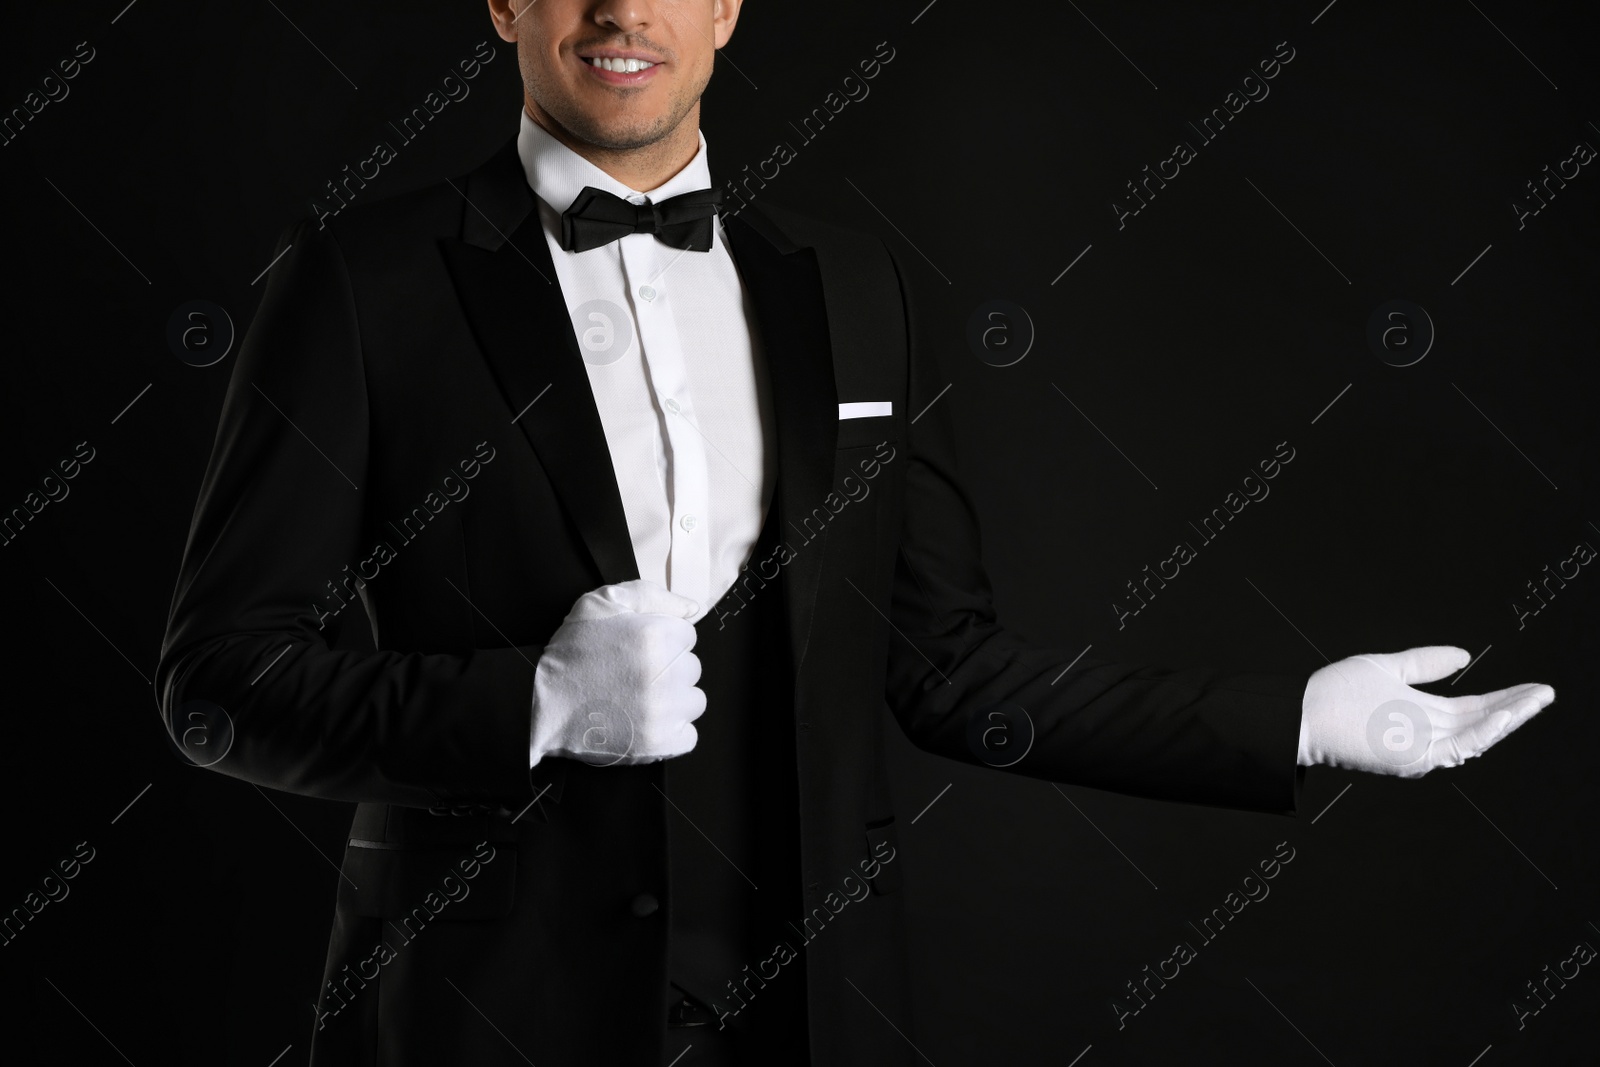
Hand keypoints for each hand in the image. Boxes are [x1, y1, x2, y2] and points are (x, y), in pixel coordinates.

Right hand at [530, 579, 704, 766]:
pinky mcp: (659, 743)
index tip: (640, 650)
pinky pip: (688, 735)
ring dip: (674, 700)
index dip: (663, 639)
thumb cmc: (570, 654)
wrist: (539, 706)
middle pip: (692, 668)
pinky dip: (671, 731)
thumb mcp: (601, 603)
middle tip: (635, 675)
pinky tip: (645, 722)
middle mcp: (665, 673)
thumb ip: (651, 595)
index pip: (687, 635)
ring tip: (640, 699)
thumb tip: (692, 608)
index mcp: (655, 636)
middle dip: (669, 669)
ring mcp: (663, 712)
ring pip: (694, 701)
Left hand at [1298, 645, 1553, 776]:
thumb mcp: (1388, 670)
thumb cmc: (1335, 694)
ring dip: (1510, 719)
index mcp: (1425, 715)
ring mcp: (1422, 748)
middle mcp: (1428, 736)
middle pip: (1484, 724)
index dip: (1507, 698)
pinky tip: (1506, 714)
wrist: (1301, 712)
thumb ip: (1424, 664)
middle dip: (1518, 709)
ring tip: (1536, 700)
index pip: (1476, 709)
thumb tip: (1463, 654)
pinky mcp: (1412, 757)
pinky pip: (1457, 748)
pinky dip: (1484, 733)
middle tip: (1547, 693)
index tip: (1534, 687)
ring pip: (1477, 737)